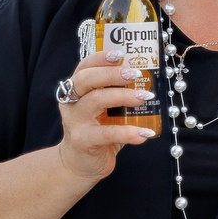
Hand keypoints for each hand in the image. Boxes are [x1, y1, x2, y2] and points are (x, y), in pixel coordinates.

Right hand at [53, 49, 156, 183]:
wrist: (79, 165)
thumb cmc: (96, 132)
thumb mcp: (105, 111)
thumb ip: (116, 95)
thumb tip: (146, 79)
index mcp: (75, 91)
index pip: (84, 67)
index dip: (101, 58)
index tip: (120, 54)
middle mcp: (71, 102)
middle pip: (87, 80)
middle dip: (112, 74)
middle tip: (135, 74)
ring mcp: (75, 121)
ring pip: (96, 100)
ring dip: (123, 96)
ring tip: (144, 97)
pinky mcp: (82, 140)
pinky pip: (107, 133)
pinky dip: (128, 132)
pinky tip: (145, 133)